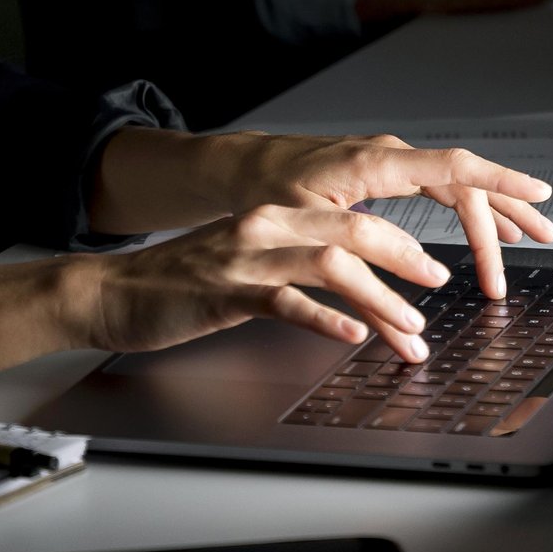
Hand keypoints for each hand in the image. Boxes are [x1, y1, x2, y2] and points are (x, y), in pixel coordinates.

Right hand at [66, 203, 453, 361]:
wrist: (114, 293)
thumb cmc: (181, 284)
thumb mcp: (246, 261)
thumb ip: (295, 264)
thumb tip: (354, 286)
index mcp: (275, 216)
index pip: (354, 218)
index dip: (402, 242)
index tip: (433, 267)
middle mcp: (266, 227)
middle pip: (354, 230)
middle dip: (406, 259)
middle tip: (438, 287)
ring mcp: (247, 258)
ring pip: (331, 266)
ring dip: (379, 298)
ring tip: (408, 327)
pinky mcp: (227, 292)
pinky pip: (287, 302)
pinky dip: (325, 318)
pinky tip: (351, 335)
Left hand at [199, 133, 552, 299]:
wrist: (243, 168)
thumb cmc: (269, 193)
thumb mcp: (313, 243)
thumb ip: (360, 287)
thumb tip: (403, 331)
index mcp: (376, 164)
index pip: (454, 167)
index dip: (500, 180)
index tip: (539, 192)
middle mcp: (390, 157)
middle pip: (464, 181)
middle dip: (506, 212)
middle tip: (539, 243)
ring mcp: (389, 162)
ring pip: (456, 183)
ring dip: (494, 209)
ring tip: (532, 234)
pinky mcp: (385, 173)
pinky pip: (440, 187)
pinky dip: (468, 208)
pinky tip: (488, 229)